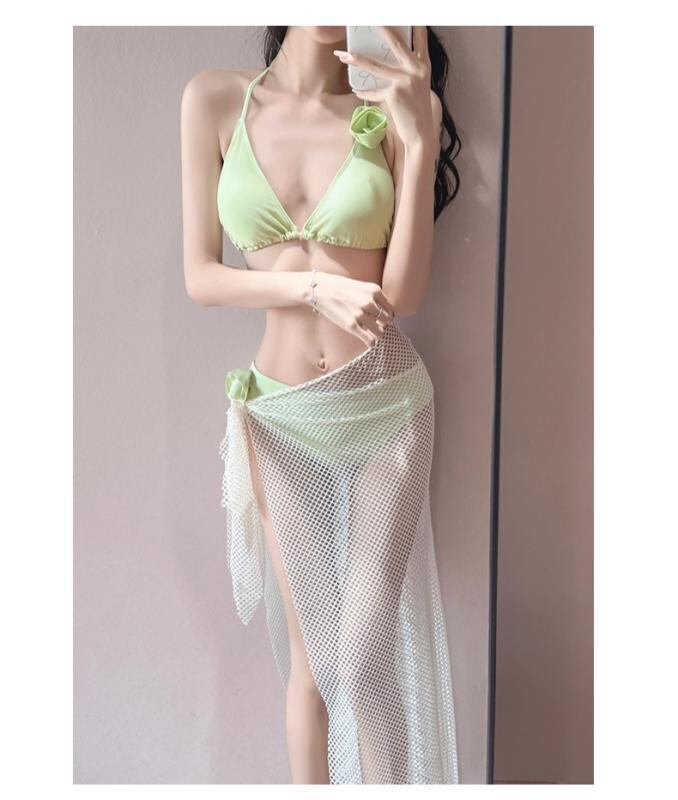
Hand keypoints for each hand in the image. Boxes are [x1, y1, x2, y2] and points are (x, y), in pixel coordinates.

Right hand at [310, 271, 395, 347]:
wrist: (319, 289)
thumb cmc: (338, 286)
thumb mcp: (360, 286)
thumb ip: (371, 296)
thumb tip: (380, 310)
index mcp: (374, 290)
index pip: (390, 307)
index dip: (387, 314)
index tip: (382, 318)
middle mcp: (369, 302)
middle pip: (386, 320)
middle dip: (383, 324)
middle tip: (377, 325)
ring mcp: (360, 314)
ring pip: (380, 331)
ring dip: (377, 333)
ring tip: (372, 333)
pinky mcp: (351, 325)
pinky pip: (370, 339)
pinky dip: (372, 342)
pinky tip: (370, 342)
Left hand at [334, 26, 435, 149]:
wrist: (420, 133)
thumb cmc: (416, 110)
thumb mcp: (416, 86)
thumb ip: (407, 71)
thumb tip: (386, 61)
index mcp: (424, 66)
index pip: (420, 39)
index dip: (415, 24)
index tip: (408, 14)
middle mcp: (416, 70)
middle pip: (397, 44)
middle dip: (384, 28)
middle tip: (373, 19)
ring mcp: (405, 80)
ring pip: (376, 66)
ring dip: (358, 60)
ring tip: (345, 54)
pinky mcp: (394, 93)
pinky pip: (374, 91)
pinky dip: (365, 92)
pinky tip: (357, 91)